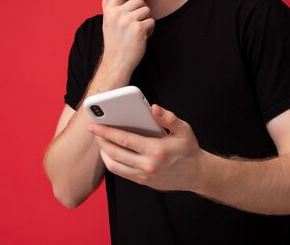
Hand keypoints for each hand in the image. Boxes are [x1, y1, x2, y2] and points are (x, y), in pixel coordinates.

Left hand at [88, 104, 205, 191]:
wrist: (196, 174)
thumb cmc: (189, 149)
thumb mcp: (184, 129)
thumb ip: (168, 118)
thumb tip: (153, 108)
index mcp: (156, 150)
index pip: (124, 140)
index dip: (107, 132)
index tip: (94, 125)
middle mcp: (147, 165)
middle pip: (115, 153)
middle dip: (101, 141)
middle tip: (93, 131)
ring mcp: (144, 176)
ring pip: (114, 166)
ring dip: (104, 153)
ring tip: (100, 141)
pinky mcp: (143, 182)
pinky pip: (121, 173)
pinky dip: (112, 162)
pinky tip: (111, 152)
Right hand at [100, 0, 154, 73]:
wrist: (116, 62)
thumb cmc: (114, 41)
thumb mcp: (107, 20)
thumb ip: (107, 3)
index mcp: (110, 10)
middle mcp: (117, 13)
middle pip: (139, 0)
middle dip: (141, 11)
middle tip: (134, 25)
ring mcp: (128, 20)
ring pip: (147, 10)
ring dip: (146, 21)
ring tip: (137, 32)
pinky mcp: (138, 28)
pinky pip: (151, 21)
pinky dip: (150, 30)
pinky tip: (141, 38)